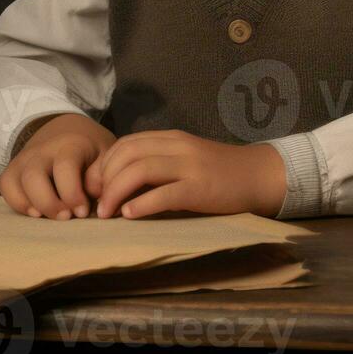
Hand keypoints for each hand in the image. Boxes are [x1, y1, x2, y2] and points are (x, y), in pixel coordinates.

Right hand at [0, 113, 115, 218]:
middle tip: (65, 217)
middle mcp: (42, 150)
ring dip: (29, 205)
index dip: (72, 194)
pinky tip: (35, 212)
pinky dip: (16, 202)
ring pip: (13, 181)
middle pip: (33, 176)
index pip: (64, 167)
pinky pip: (6, 186)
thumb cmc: (91, 148)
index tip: (82, 212)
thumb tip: (95, 199)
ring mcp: (25, 158)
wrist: (69, 129)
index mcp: (70, 143)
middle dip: (47, 203)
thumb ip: (102, 176)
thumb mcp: (106, 155)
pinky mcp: (15, 168)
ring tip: (47, 217)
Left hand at [85, 129, 287, 219]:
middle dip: (103, 179)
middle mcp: (177, 146)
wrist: (258, 175)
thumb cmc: (218, 173)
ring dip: (116, 192)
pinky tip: (130, 215)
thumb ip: (157, 165)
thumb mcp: (184, 161)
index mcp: (170, 138)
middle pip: (127, 154)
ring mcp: (190, 166)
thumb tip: (118, 185)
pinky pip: (164, 193)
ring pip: (140, 170)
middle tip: (95, 204)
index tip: (94, 187)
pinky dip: (142, 204)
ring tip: (107, 213)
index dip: (103, 165)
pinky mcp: (201, 188)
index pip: (125, 143)